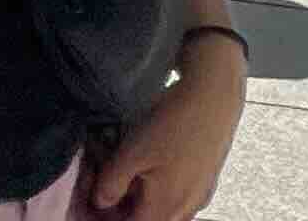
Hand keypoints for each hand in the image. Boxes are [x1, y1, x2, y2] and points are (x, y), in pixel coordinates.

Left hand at [89, 34, 245, 220]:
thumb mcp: (133, 152)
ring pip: (161, 207)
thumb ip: (112, 183)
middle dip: (121, 203)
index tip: (93, 194)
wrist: (214, 97)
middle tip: (104, 176)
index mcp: (164, 211)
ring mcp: (198, 197)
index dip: (106, 214)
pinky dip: (157, 184)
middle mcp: (184, 211)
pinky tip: (150, 160)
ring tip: (123, 164)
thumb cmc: (173, 125)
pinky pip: (176, 194)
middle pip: (146, 218)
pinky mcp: (205, 181)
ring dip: (139, 194)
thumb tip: (101, 202)